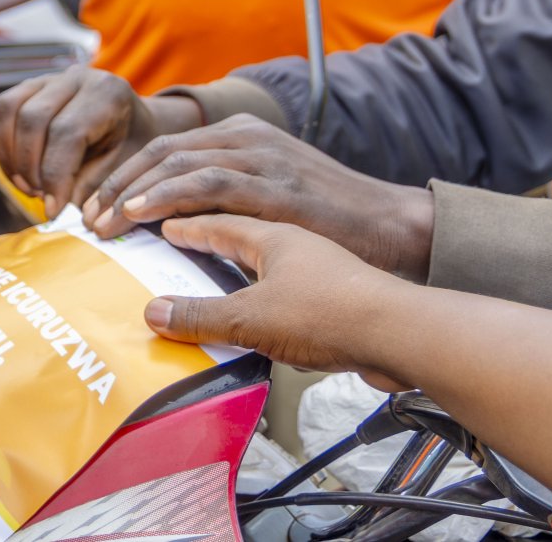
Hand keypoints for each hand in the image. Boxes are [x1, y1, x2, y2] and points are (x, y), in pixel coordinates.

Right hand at [0, 66, 201, 213]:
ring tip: (28, 187)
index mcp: (107, 93)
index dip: (54, 175)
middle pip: (33, 118)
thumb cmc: (130, 148)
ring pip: (10, 109)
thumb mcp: (123, 169)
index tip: (53, 210)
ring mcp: (50, 77)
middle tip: (40, 198)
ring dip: (11, 156)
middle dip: (30, 167)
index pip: (67, 132)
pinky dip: (3, 145)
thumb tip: (57, 211)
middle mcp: (76, 77)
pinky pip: (3, 109)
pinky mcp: (31, 85)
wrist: (133, 122)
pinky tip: (18, 172)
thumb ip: (91, 186)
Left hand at [80, 115, 435, 281]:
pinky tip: (140, 216)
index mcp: (241, 135)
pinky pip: (208, 183)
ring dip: (132, 194)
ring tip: (102, 221)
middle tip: (84, 215)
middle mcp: (246, 137)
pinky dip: (167, 197)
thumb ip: (225, 199)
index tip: (93, 204)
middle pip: (161, 151)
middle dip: (116, 184)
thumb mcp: (269, 195)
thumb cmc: (328, 221)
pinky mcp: (273, 185)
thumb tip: (174, 225)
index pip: (165, 147)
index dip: (123, 175)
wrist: (390, 226)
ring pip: (176, 163)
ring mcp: (260, 157)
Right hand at [147, 213, 415, 390]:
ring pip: (258, 252)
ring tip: (202, 269)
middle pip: (232, 225)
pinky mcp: (331, 292)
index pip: (209, 216)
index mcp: (269, 232)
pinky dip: (254, 283)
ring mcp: (314, 264)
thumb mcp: (256, 317)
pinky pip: (279, 279)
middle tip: (163, 231)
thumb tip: (152, 312)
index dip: (174, 217)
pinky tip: (252, 306)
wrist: (408, 334)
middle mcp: (291, 240)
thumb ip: (203, 316)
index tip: (143, 216)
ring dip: (227, 255)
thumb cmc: (334, 314)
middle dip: (196, 226)